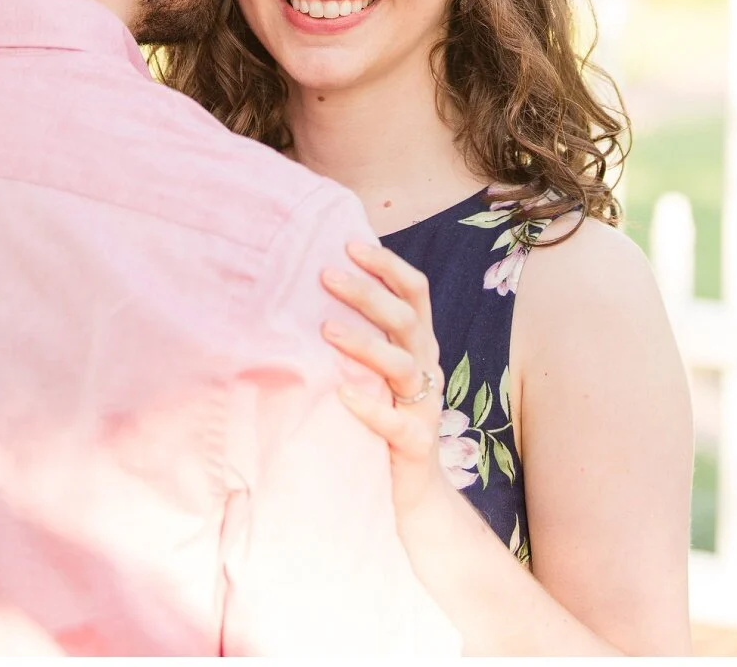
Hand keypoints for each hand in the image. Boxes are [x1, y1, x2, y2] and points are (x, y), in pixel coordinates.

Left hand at [321, 239, 450, 519]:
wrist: (412, 492)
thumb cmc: (381, 415)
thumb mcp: (372, 369)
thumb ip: (356, 331)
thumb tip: (310, 281)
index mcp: (417, 345)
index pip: (415, 293)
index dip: (387, 265)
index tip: (348, 243)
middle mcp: (426, 369)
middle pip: (407, 321)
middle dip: (368, 294)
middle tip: (325, 274)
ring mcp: (425, 407)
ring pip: (404, 366)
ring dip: (366, 344)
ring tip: (326, 329)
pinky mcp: (416, 444)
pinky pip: (397, 423)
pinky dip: (370, 407)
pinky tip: (342, 394)